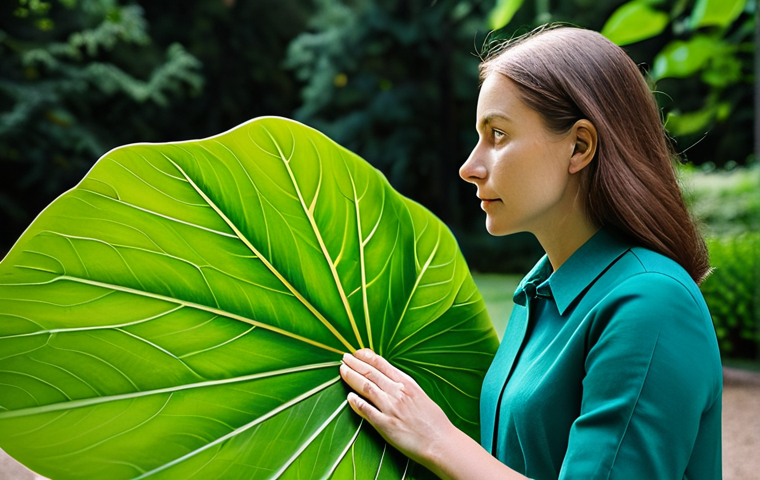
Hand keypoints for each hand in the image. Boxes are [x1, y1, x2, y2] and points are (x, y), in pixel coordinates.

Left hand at [339, 348, 455, 467]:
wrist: (440, 442)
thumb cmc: (434, 421)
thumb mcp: (421, 395)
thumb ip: (405, 386)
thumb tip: (391, 377)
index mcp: (407, 383)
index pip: (382, 364)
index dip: (366, 356)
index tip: (357, 352)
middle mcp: (397, 393)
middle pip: (370, 373)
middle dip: (354, 363)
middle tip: (344, 357)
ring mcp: (390, 408)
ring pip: (365, 387)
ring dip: (352, 377)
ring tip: (342, 370)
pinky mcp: (385, 425)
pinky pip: (366, 410)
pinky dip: (355, 402)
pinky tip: (348, 397)